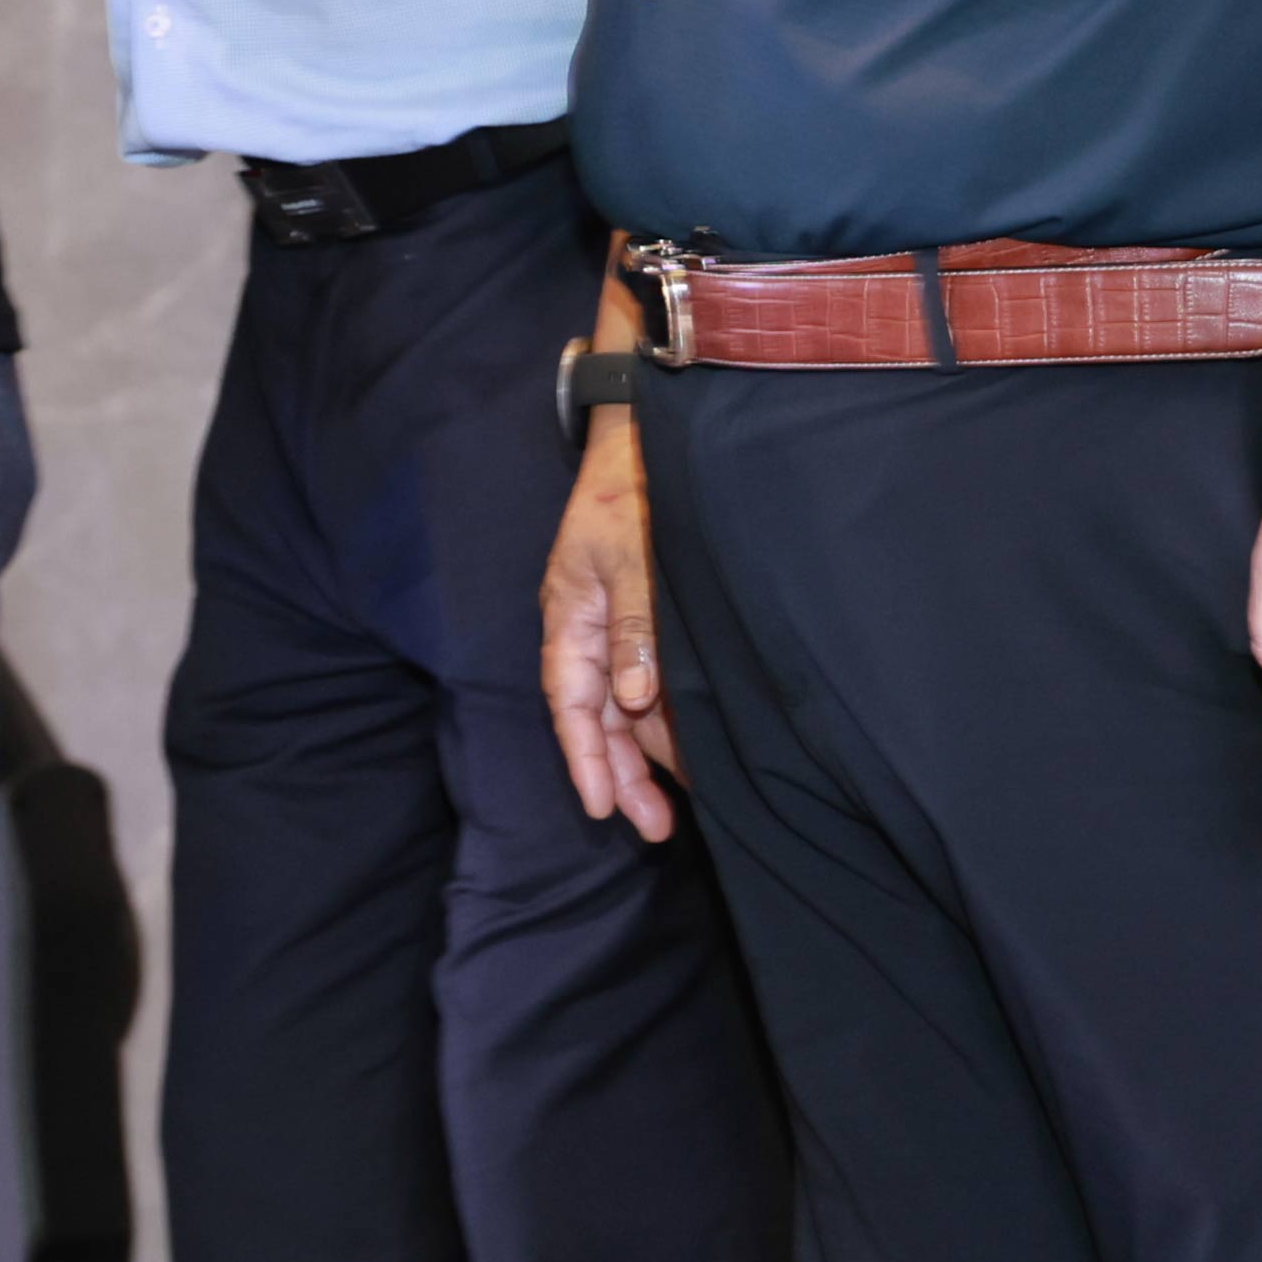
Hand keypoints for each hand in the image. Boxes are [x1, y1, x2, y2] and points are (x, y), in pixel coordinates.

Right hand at [539, 420, 685, 839]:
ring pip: (628, 704)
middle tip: (652, 827)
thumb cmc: (633, 491)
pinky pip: (653, 679)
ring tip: (678, 804)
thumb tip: (632, 699)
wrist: (651, 434)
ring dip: (649, 751)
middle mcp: (591, 628)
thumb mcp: (630, 558)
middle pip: (599, 715)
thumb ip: (634, 628)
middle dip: (621, 772)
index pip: (570, 702)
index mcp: (570, 615)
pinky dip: (668, 715)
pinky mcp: (652, 616)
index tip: (604, 807)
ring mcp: (621, 623)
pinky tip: (691, 745)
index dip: (585, 758)